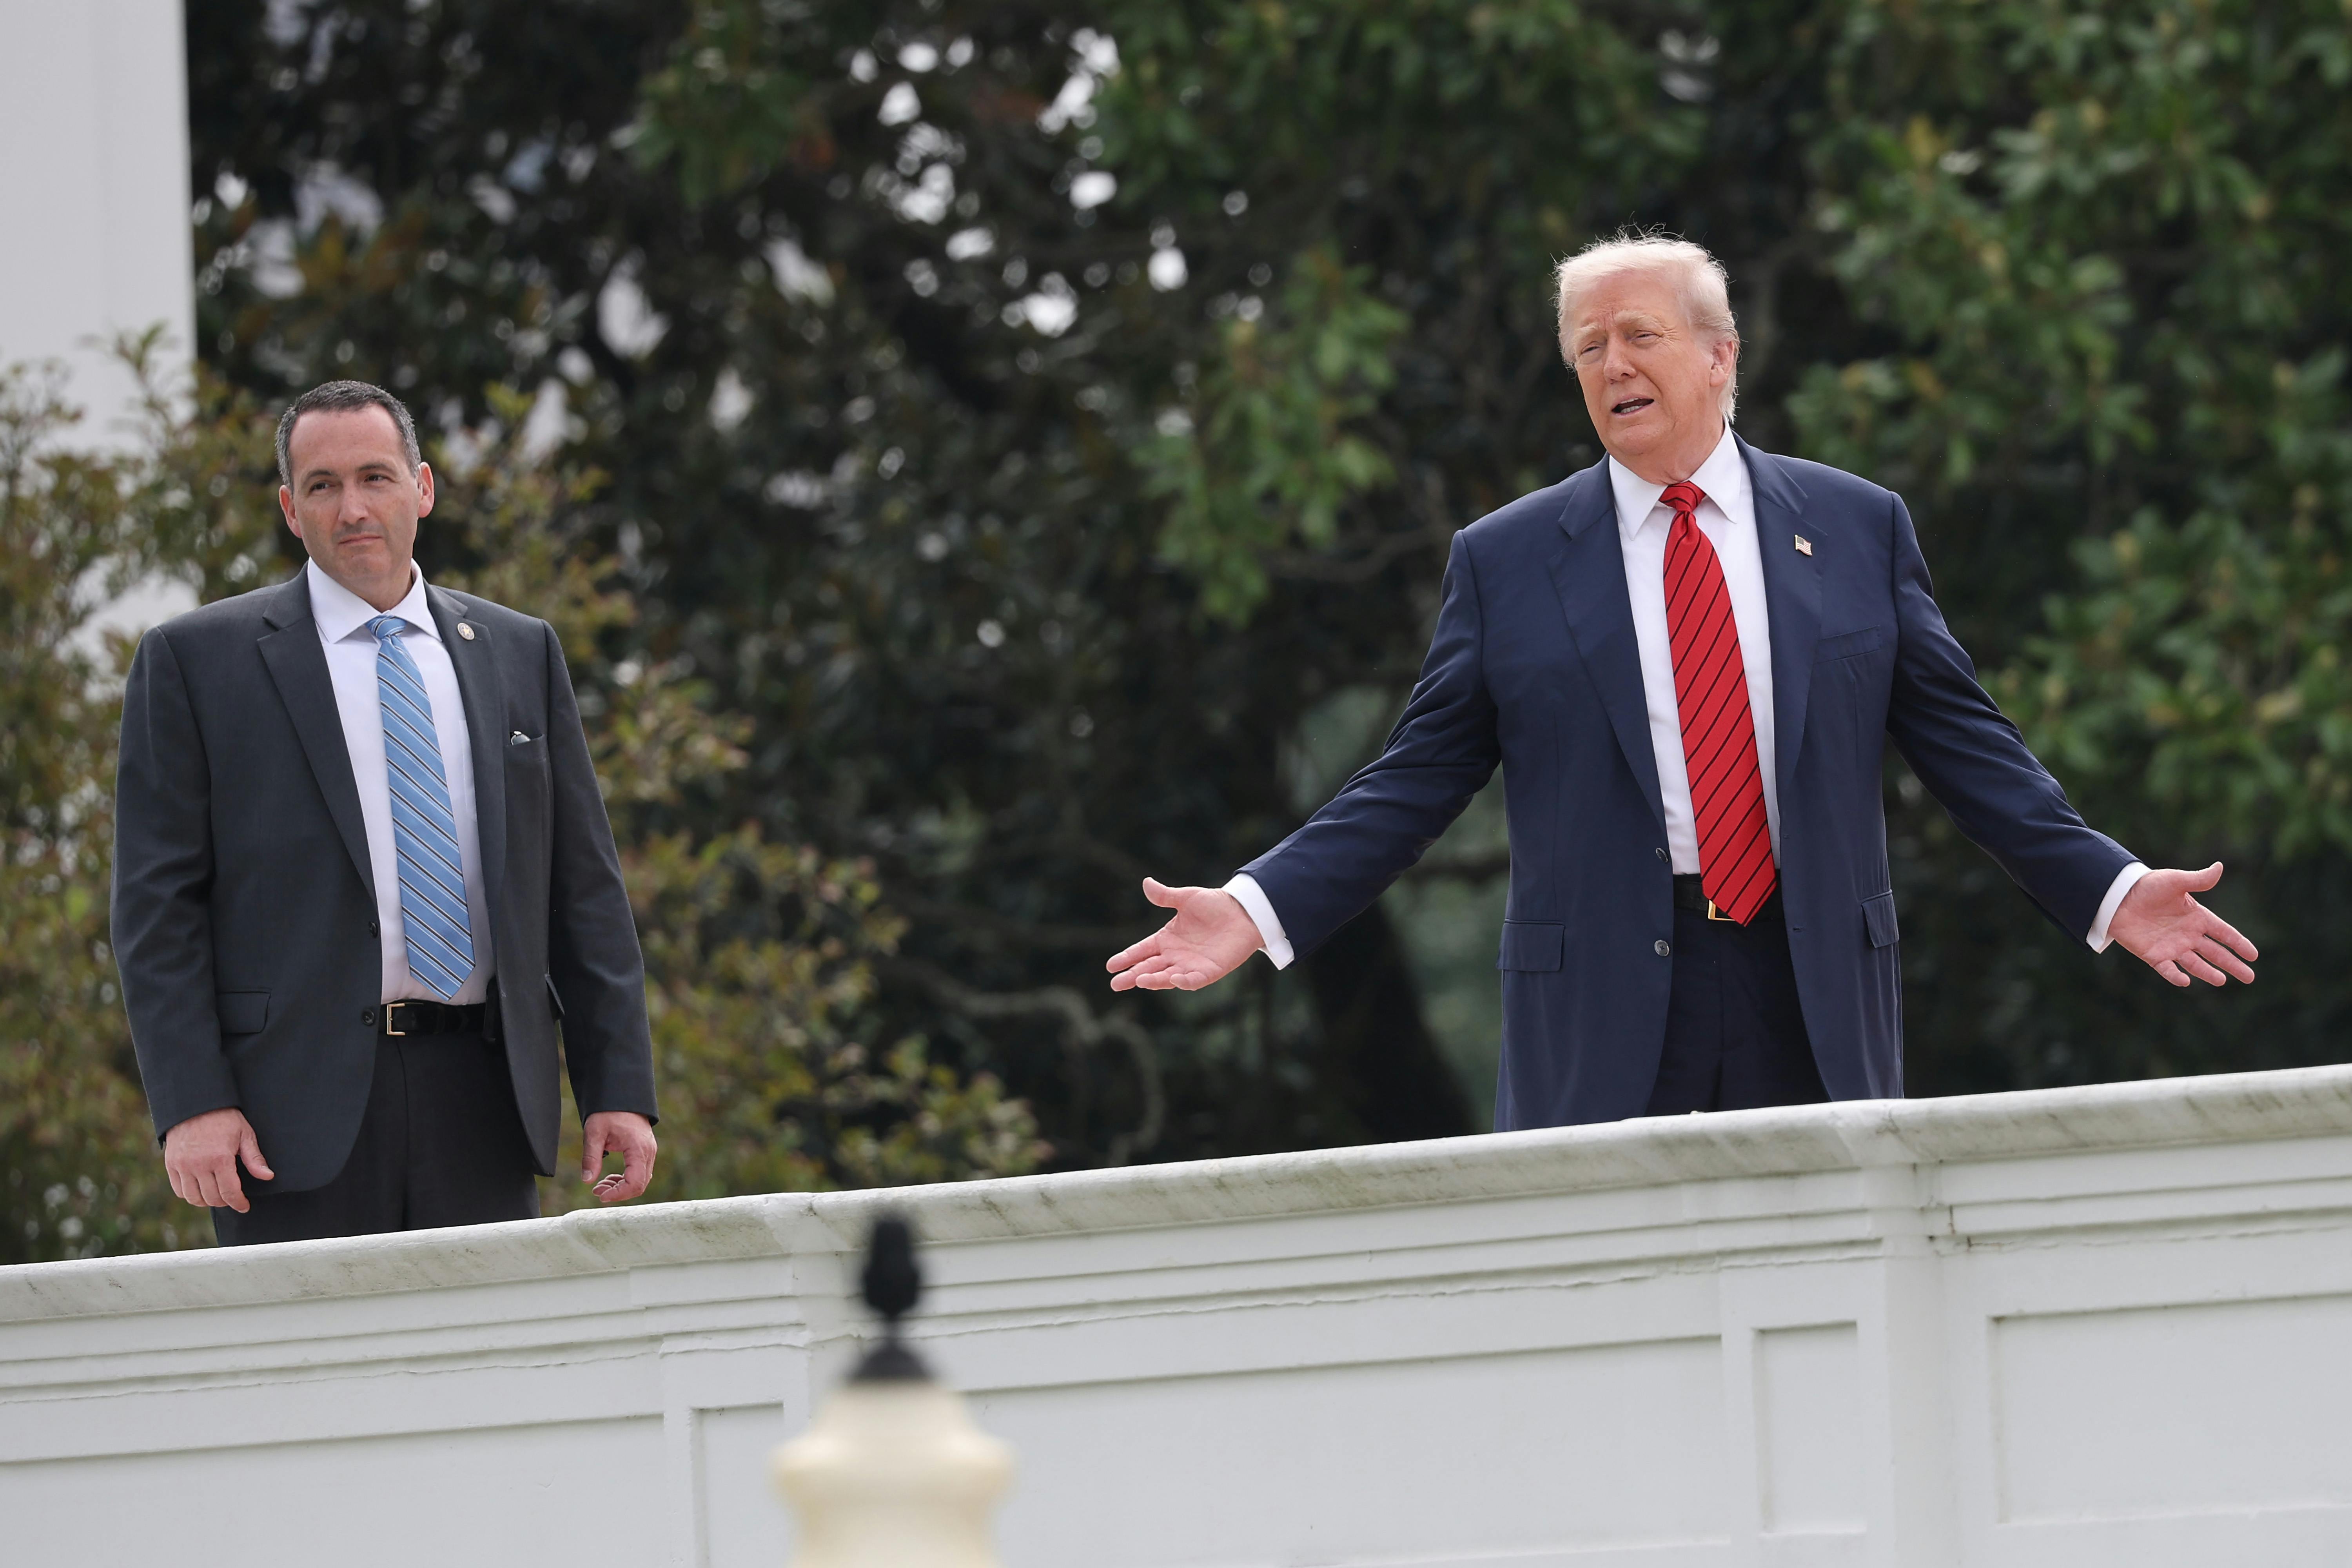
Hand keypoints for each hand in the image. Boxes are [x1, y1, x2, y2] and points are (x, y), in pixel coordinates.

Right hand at [162, 1107, 272, 1211]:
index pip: (229, 1192)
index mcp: (220, 1158)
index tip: (244, 1206)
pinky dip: (190, 1194)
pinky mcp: (171, 1164)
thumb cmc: (225, 1119)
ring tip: (217, 1195)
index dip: (239, 1203)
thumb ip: (254, 1159)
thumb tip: (268, 1177)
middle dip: (225, 1202)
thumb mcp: (245, 1134)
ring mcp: (182, 1166)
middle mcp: (198, 1165)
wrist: (196, 1105)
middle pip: (212, 1198)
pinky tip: (201, 1189)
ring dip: (207, 1201)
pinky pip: (179, 1190)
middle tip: (232, 1197)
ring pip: (193, 1198)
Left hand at [582, 1110, 656, 1201]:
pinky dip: (626, 1180)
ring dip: (621, 1187)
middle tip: (596, 1191)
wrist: (621, 1096)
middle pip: (640, 1185)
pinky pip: (640, 1173)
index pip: (634, 1182)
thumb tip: (587, 1181)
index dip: (618, 1194)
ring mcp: (649, 1152)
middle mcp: (648, 1152)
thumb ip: (591, 1157)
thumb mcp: (594, 1133)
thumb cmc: (607, 1112)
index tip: (600, 1195)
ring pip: (641, 1181)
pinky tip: (610, 1177)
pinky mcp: (645, 1152)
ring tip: (600, 1185)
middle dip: (618, 1193)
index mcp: (638, 1149)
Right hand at [1106, 877, 1263, 991]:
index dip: (1127, 958)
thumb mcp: (1187, 898)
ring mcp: (1191, 965)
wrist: (1243, 913)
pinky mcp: (1209, 972)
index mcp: (1166, 939)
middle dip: (1132, 976)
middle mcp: (1175, 955)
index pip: (1142, 950)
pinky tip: (1173, 980)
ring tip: (1139, 981)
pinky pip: (1193, 981)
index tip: (1111, 965)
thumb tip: (1146, 882)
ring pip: (1167, 977)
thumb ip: (1166, 895)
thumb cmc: (1214, 905)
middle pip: (1149, 968)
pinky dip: (1183, 982)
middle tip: (1115, 984)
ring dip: (1154, 980)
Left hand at [2109, 862, 2258, 987]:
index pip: (2224, 933)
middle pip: (2215, 952)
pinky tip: (2186, 981)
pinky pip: (2167, 969)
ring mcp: (2172, 946)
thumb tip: (2219, 867)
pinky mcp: (2153, 955)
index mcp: (2197, 917)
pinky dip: (2175, 976)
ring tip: (2222, 981)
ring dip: (2208, 972)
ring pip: (2195, 963)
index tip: (2253, 955)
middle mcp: (2188, 935)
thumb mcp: (2174, 881)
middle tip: (2250, 977)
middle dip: (2232, 964)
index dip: (2238, 943)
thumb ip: (2197, 880)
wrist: (2117, 897)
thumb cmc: (2147, 886)